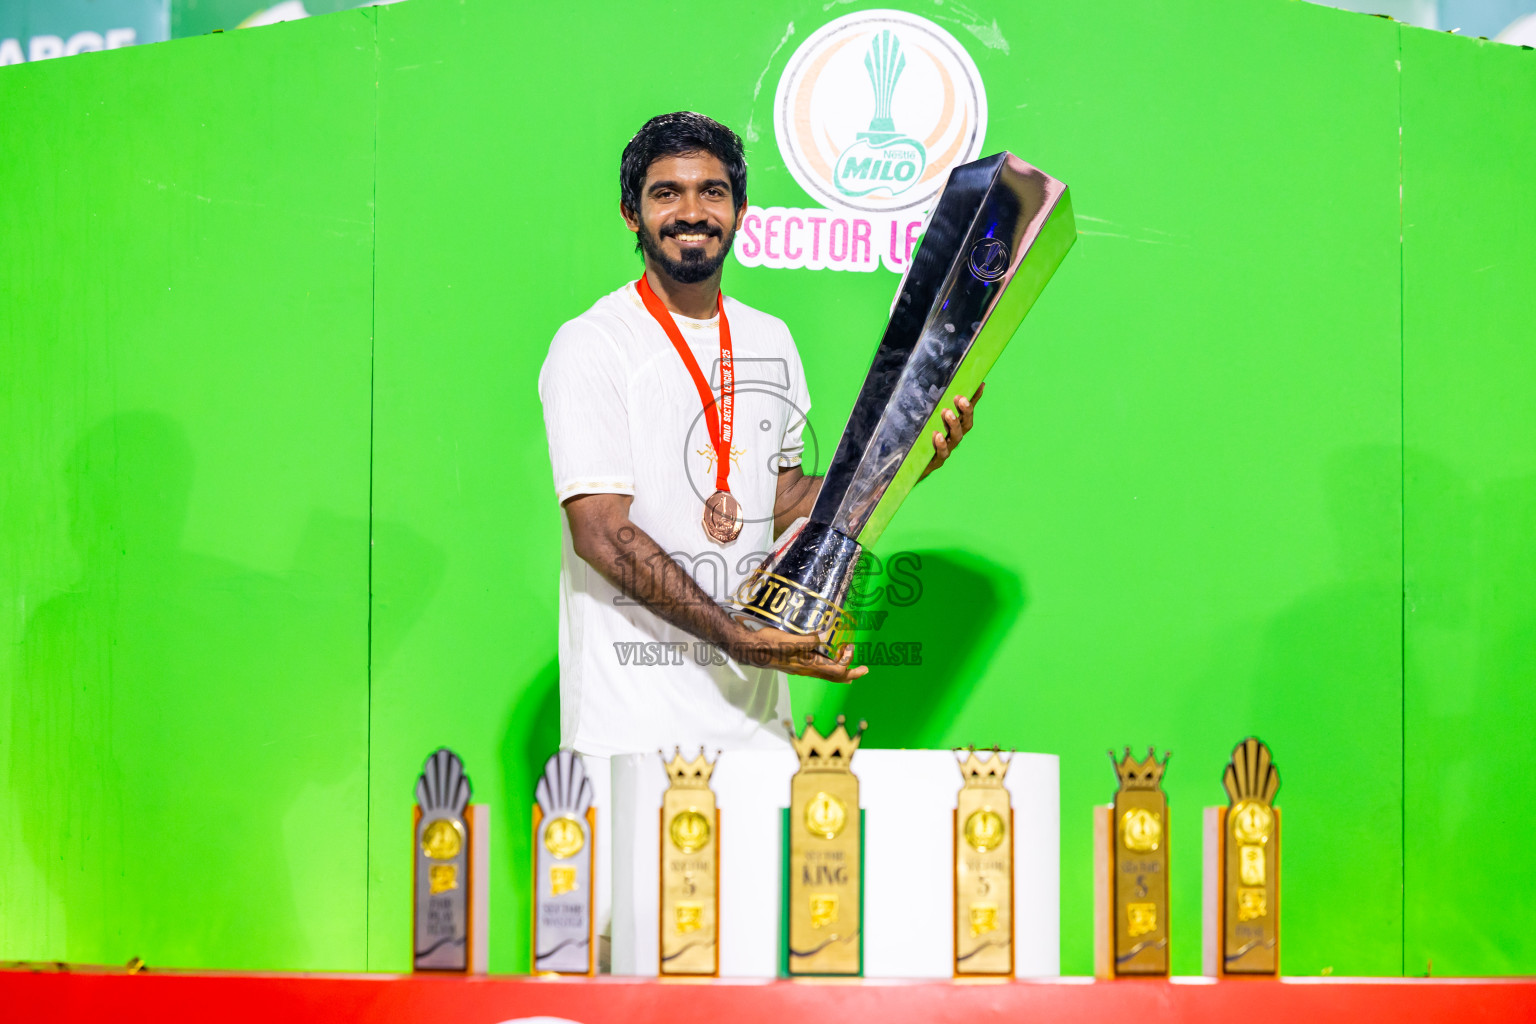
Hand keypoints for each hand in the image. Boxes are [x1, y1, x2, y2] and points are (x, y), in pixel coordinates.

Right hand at [726, 624, 867, 683]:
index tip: (851, 649)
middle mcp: (805, 669)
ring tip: (848, 663)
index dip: (849, 664)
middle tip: (864, 669)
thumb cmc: (766, 645)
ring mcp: (799, 667)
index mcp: (807, 665)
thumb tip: (825, 636)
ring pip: (825, 673)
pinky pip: (816, 668)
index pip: (836, 671)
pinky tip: (826, 655)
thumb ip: (807, 640)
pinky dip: (827, 663)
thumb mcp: (787, 640)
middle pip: (833, 677)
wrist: (748, 649)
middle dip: (850, 673)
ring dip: (839, 669)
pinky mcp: (794, 663)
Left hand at [920, 382, 983, 481]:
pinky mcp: (937, 460)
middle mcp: (954, 437)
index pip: (967, 411)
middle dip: (966, 411)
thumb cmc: (921, 438)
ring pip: (956, 437)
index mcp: (954, 426)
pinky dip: (941, 444)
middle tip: (960, 399)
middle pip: (966, 424)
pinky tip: (937, 435)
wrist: (911, 464)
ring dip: (954, 424)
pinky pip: (943, 452)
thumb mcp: (926, 420)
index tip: (980, 385)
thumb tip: (937, 386)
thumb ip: (932, 406)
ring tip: (947, 412)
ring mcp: (948, 448)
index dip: (975, 399)